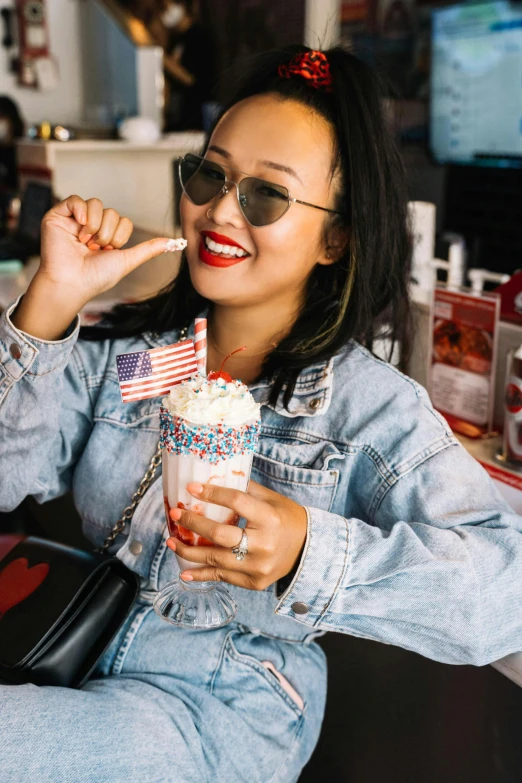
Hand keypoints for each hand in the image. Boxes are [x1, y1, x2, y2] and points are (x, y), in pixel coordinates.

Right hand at [38, 195, 172, 305]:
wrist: (72, 283)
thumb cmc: (96, 277)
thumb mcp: (128, 260)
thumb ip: (150, 249)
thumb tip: (176, 242)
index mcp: (106, 236)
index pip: (123, 221)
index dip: (119, 237)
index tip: (108, 253)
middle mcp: (91, 226)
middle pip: (112, 212)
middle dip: (107, 234)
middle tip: (94, 250)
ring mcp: (74, 220)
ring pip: (96, 204)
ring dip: (95, 227)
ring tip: (85, 243)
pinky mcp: (58, 216)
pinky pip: (75, 199)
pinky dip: (81, 212)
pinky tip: (80, 229)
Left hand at [166, 480, 307, 589]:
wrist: (309, 550)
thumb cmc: (287, 519)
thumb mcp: (271, 499)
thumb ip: (245, 489)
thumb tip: (214, 478)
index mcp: (269, 518)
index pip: (235, 502)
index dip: (211, 493)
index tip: (191, 488)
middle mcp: (264, 544)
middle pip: (219, 535)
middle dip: (193, 523)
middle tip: (175, 514)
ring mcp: (258, 567)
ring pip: (215, 559)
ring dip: (189, 551)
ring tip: (171, 541)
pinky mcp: (254, 582)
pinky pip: (222, 577)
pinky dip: (202, 574)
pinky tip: (185, 571)